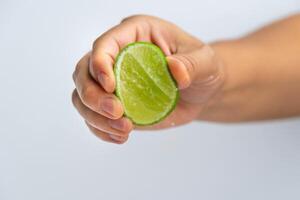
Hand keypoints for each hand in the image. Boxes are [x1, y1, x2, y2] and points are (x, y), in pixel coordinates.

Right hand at [72, 15, 224, 143]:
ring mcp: (113, 81)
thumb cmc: (201, 69)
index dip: (99, 64)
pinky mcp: (115, 103)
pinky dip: (100, 129)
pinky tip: (120, 136)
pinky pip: (93, 116)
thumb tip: (175, 69)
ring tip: (124, 129)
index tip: (111, 86)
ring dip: (95, 116)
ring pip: (82, 95)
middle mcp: (118, 55)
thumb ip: (192, 64)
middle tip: (117, 113)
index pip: (105, 44)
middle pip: (83, 71)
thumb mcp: (205, 61)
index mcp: (135, 34)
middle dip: (92, 95)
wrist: (200, 92)